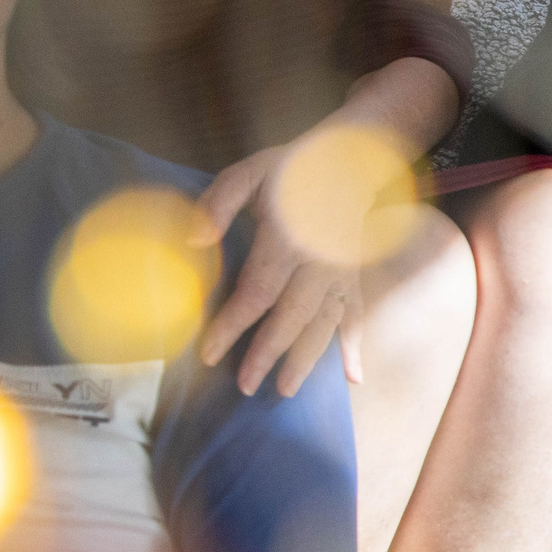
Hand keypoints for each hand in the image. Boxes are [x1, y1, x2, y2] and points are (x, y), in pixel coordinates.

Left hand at [192, 143, 367, 397]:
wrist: (347, 161)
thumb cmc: (288, 171)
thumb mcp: (249, 173)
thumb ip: (219, 202)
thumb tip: (194, 240)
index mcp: (288, 237)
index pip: (258, 290)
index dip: (234, 324)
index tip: (209, 353)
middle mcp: (319, 262)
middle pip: (292, 315)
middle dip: (268, 352)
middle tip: (246, 386)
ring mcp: (342, 272)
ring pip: (324, 322)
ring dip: (306, 358)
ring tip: (285, 390)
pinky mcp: (355, 278)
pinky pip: (357, 316)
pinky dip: (355, 347)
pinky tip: (354, 378)